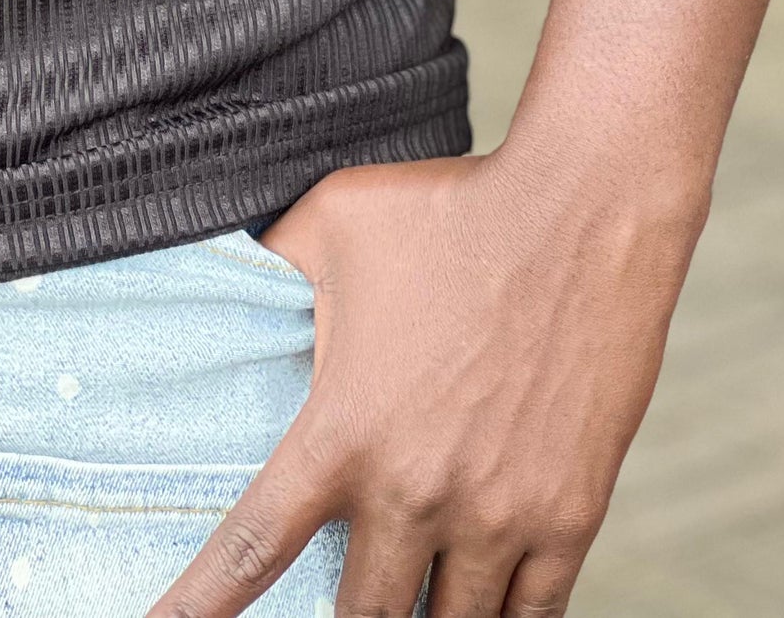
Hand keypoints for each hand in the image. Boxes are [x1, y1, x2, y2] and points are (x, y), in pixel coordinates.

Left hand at [150, 149, 698, 617]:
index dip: (199, 606)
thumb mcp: (332, 218)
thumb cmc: (450, 206)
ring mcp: (497, 515)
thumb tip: (227, 269)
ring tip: (405, 598)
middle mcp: (414, 492)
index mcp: (343, 431)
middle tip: (324, 600)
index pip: (252, 550)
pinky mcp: (570, 518)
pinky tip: (481, 609)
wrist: (584, 213)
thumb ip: (272, 261)